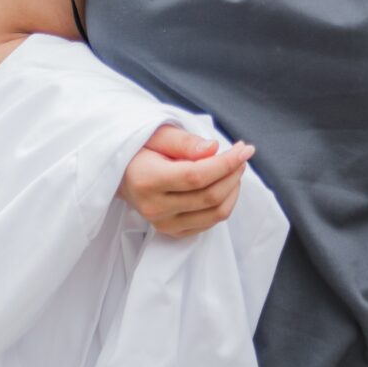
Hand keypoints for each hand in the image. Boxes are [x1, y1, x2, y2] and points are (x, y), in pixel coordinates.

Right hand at [116, 124, 254, 237]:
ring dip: (233, 189)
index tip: (245, 148)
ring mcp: (163, 224)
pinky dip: (225, 203)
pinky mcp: (172, 232)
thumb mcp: (158, 135)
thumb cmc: (141, 149)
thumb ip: (185, 142)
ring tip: (235, 167)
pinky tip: (224, 183)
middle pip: (210, 196)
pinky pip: (209, 223)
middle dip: (234, 173)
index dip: (226, 163)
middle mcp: (155, 208)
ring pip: (215, 213)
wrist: (122, 175)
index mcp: (148, 180)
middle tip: (242, 153)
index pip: (197, 176)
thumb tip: (213, 149)